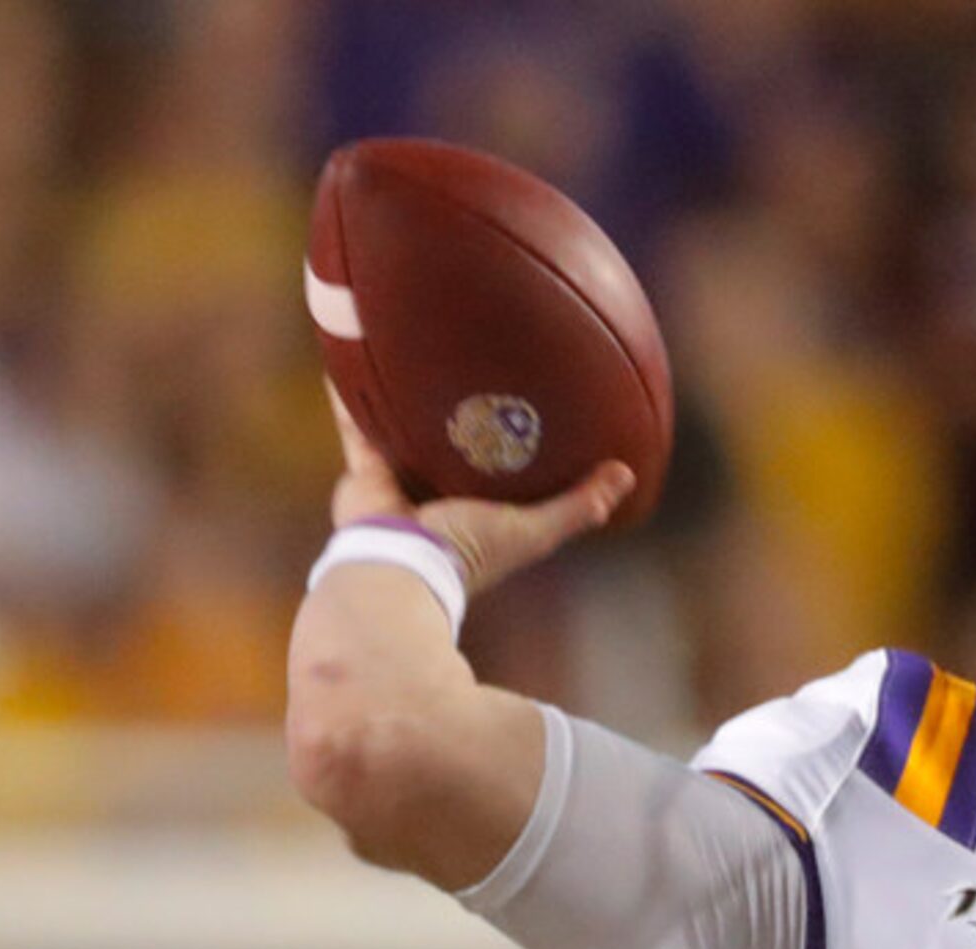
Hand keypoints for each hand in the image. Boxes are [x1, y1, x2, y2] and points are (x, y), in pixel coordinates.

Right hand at [325, 381, 633, 596]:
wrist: (400, 568)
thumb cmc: (469, 553)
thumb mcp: (534, 528)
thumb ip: (579, 506)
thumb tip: (626, 475)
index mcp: (479, 512)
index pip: (502, 475)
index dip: (515, 449)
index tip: (531, 413)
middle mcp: (439, 497)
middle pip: (452, 449)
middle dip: (459, 417)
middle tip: (471, 370)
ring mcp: (401, 484)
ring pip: (404, 433)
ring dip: (405, 401)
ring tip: (410, 353)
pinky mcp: (365, 474)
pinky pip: (357, 426)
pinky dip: (349, 397)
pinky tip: (349, 357)